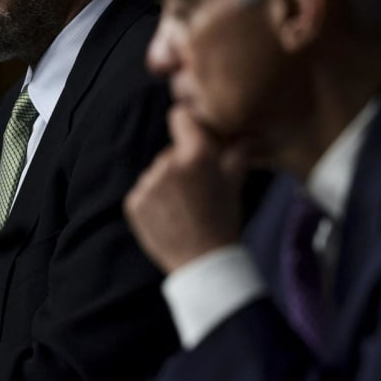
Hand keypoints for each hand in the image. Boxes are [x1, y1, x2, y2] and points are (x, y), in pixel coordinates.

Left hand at [125, 106, 246, 272]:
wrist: (204, 263)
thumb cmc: (224, 219)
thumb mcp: (234, 182)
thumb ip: (237, 151)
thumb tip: (247, 133)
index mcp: (196, 154)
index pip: (180, 117)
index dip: (187, 124)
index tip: (192, 135)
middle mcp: (168, 164)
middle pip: (171, 151)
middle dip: (182, 164)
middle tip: (198, 191)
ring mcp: (148, 184)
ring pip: (157, 173)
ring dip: (167, 184)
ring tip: (185, 208)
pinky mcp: (134, 203)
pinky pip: (143, 193)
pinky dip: (153, 202)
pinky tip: (170, 217)